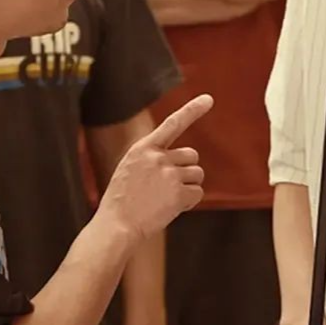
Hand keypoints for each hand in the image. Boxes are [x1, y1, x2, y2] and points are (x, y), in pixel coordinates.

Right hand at [96, 94, 211, 240]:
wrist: (116, 224)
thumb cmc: (121, 200)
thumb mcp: (129, 167)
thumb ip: (151, 158)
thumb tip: (177, 160)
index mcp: (144, 148)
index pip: (172, 123)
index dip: (192, 110)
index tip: (208, 99)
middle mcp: (158, 157)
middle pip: (192, 156)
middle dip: (186, 170)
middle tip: (169, 186)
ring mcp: (169, 175)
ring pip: (196, 175)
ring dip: (187, 186)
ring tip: (165, 198)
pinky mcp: (179, 193)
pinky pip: (197, 193)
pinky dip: (189, 202)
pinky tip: (171, 208)